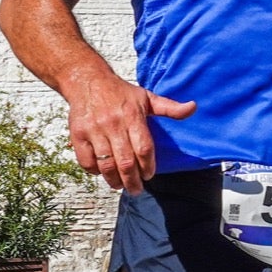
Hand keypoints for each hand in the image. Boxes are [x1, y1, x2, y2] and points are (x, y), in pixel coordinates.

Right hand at [66, 70, 195, 194]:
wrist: (88, 81)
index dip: (148, 167)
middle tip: (137, 190)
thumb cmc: (120, 92)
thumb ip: (170, 108)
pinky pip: (87, 162)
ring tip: (120, 185)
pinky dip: (95, 171)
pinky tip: (103, 172)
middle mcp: (113, 123)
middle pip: (125, 162)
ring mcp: (94, 130)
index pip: (144, 149)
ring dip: (114, 180)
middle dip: (132, 181)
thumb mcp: (147, 97)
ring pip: (106, 165)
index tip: (149, 175)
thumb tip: (193, 108)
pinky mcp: (78, 135)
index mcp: (132, 115)